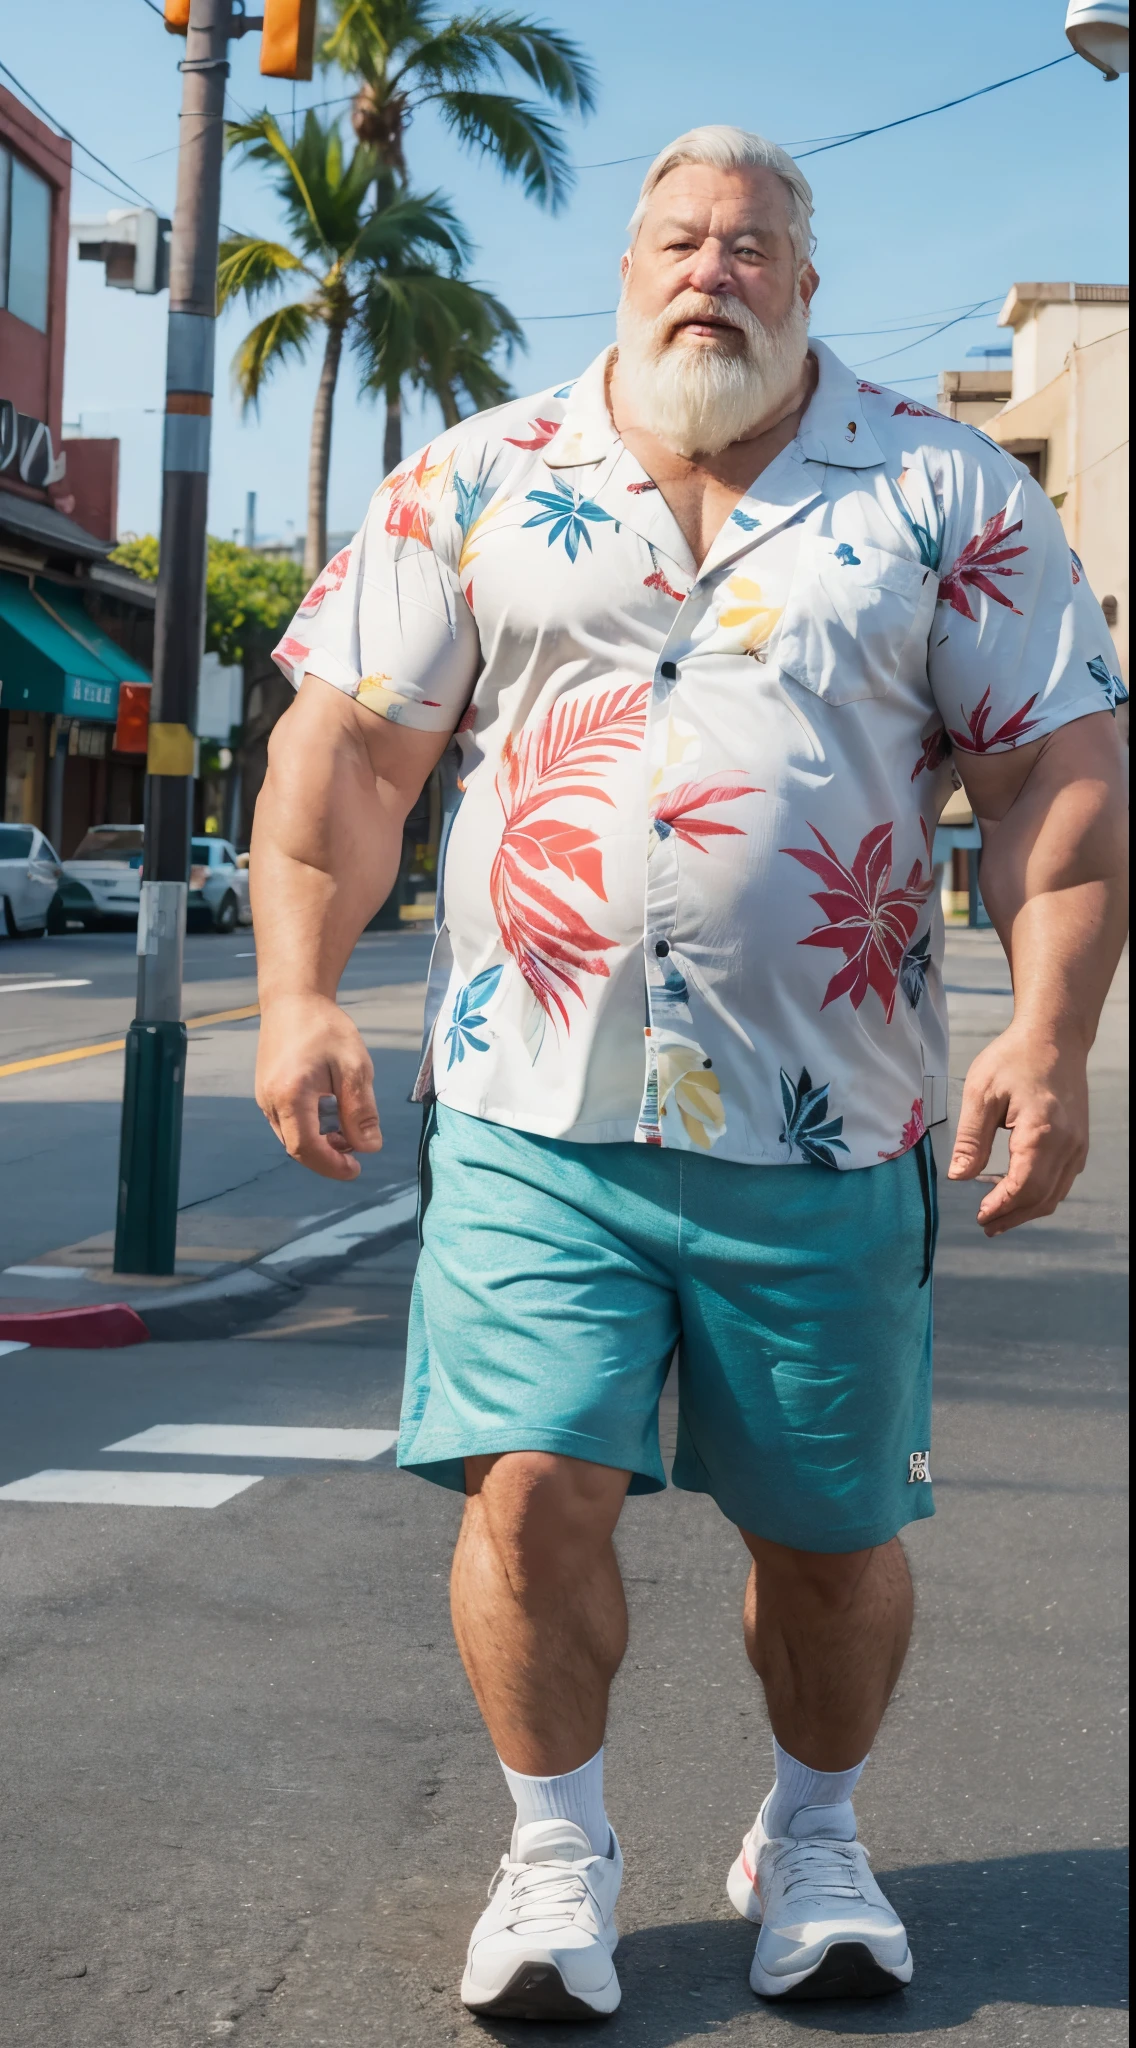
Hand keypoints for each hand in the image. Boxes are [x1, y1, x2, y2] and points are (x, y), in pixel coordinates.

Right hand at [256, 994, 381, 1179]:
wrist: (293, 999)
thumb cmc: (326, 1028)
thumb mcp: (355, 1067)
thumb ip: (361, 1110)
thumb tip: (369, 1148)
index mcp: (290, 1095)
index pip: (306, 1149)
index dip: (332, 1166)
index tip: (357, 1169)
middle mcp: (269, 1101)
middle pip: (297, 1148)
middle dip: (328, 1157)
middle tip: (357, 1150)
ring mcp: (263, 1097)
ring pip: (291, 1137)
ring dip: (319, 1144)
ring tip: (348, 1130)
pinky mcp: (265, 1092)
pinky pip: (286, 1123)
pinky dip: (309, 1129)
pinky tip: (331, 1115)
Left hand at [948, 1026, 1088, 1234]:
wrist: (1055, 1037)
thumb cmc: (1015, 1058)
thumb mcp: (981, 1093)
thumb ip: (971, 1139)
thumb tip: (959, 1176)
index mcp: (1042, 1132)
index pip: (1023, 1186)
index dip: (1001, 1207)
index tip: (980, 1216)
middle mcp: (1067, 1144)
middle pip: (1041, 1197)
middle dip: (1012, 1216)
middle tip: (986, 1225)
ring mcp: (1078, 1145)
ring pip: (1055, 1193)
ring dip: (1027, 1210)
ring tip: (999, 1219)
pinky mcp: (1079, 1142)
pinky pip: (1063, 1180)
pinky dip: (1042, 1195)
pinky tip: (1020, 1196)